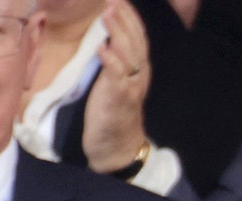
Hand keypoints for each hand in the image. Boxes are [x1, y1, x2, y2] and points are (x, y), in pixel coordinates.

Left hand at [83, 0, 151, 173]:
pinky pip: (117, 77)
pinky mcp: (119, 99)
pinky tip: (102, 48)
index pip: (137, 37)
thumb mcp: (114, 81)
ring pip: (128, 55)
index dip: (129, 17)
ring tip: (107, 14)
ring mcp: (131, 86)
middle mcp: (139, 75)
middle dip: (124, 18)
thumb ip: (113, 60)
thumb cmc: (111, 112)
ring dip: (118, 33)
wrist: (116, 146)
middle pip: (135, 41)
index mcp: (138, 69)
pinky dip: (111, 61)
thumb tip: (105, 37)